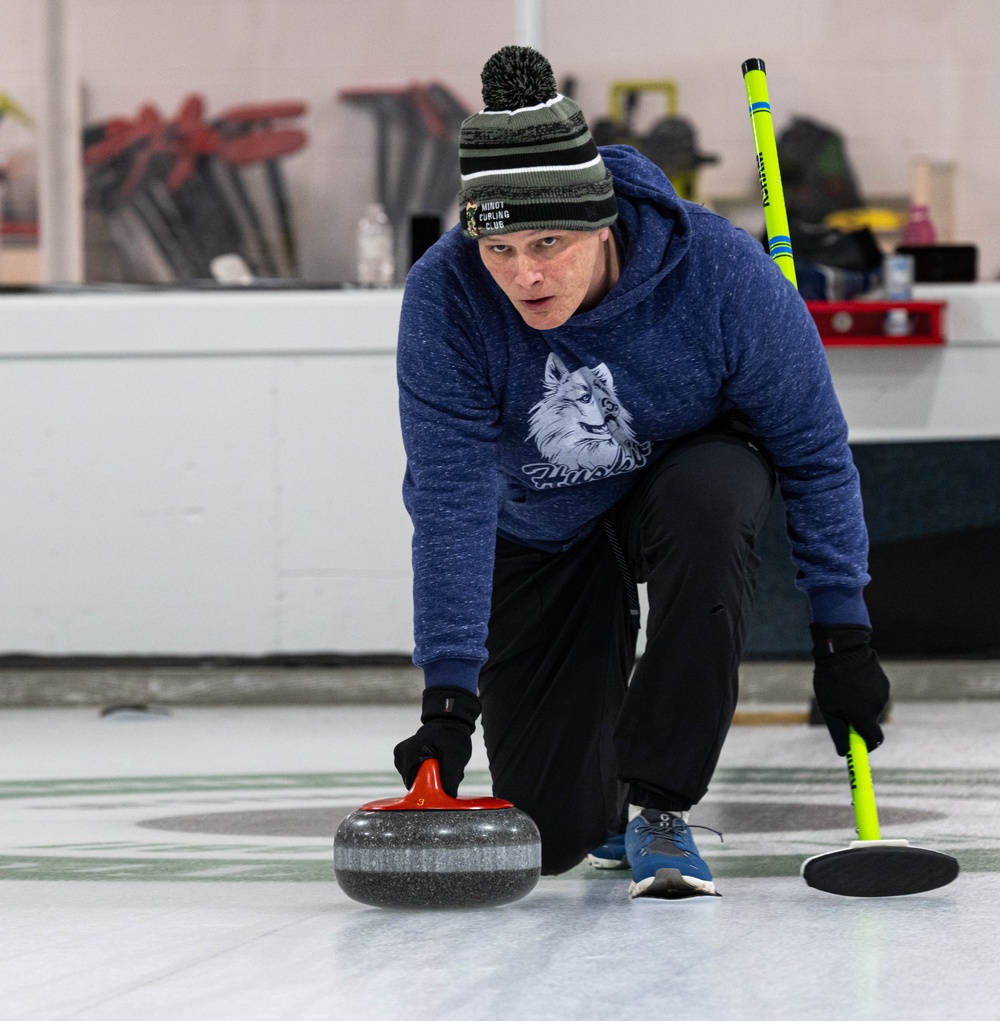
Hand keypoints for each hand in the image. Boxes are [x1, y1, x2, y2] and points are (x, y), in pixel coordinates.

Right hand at [393, 686, 481, 796]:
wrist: (449, 722)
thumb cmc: (452, 737)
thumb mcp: (456, 756)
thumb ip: (450, 776)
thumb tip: (447, 796)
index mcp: (408, 752)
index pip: (414, 785)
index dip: (429, 788)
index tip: (443, 782)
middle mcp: (400, 755)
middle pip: (414, 784)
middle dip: (432, 782)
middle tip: (445, 771)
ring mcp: (401, 757)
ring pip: (416, 781)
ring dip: (431, 778)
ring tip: (442, 765)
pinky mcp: (404, 760)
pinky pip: (416, 776)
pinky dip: (428, 774)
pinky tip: (436, 764)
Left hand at [811, 624, 889, 755]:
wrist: (843, 649)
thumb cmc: (831, 680)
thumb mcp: (829, 709)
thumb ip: (839, 733)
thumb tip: (844, 753)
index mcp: (865, 717)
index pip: (874, 741)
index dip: (866, 746)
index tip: (858, 746)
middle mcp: (878, 707)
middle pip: (871, 724)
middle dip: (858, 722)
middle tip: (841, 709)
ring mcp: (883, 694)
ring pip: (871, 708)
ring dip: (860, 705)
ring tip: (844, 689)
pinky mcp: (884, 682)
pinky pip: (874, 694)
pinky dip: (865, 693)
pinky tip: (853, 680)